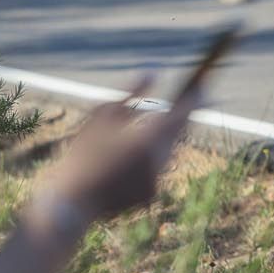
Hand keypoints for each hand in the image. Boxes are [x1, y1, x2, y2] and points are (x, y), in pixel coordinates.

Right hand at [36, 77, 199, 224]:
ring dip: (162, 139)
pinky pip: (156, 170)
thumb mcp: (101, 117)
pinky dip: (148, 161)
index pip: (181, 114)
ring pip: (168, 151)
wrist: (73, 201)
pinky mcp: (151, 194)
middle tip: (181, 104)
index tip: (201, 87)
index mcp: (146, 140)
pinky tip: (130, 160)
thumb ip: (130, 93)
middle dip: (179, 119)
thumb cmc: (82, 153)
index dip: (194, 99)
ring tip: (147, 131)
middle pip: (178, 133)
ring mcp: (156, 180)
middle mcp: (157, 161)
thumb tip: (153, 72)